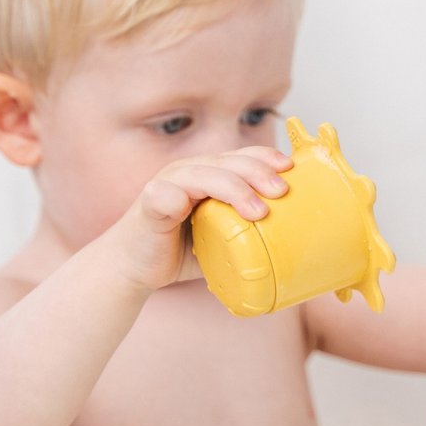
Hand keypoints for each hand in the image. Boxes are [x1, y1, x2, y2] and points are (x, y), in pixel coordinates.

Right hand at [106, 146, 292, 290]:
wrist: (133, 268)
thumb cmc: (180, 252)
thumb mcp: (222, 240)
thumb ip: (247, 233)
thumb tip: (292, 243)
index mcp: (207, 175)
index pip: (240, 157)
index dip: (265, 158)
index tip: (290, 169)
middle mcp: (188, 173)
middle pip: (227, 162)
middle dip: (258, 171)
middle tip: (281, 190)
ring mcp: (167, 185)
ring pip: (203, 174)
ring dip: (232, 188)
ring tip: (258, 211)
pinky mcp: (149, 204)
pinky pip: (163, 195)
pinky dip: (175, 197)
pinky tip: (188, 206)